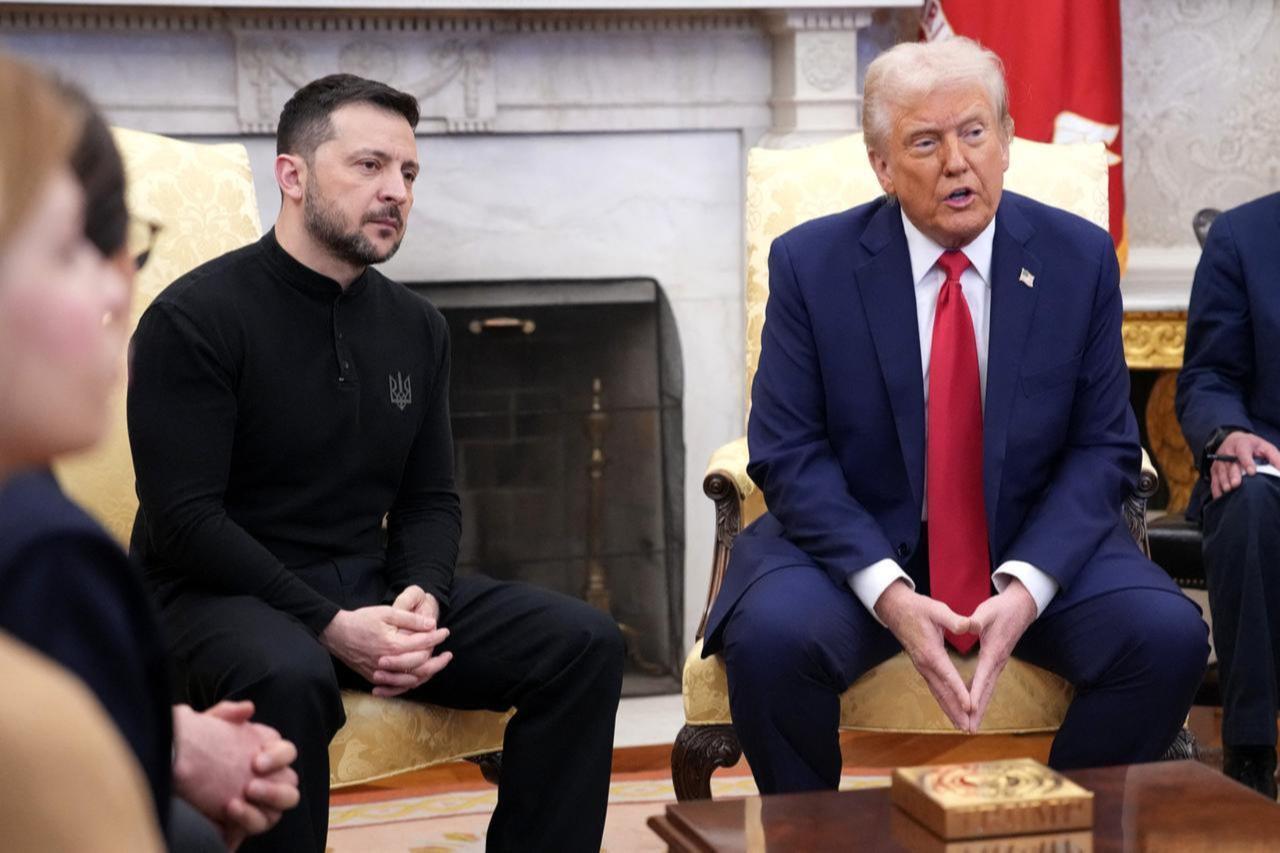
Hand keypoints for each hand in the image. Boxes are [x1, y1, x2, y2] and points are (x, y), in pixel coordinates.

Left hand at [172, 702, 299, 844]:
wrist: (175, 777)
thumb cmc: (196, 751)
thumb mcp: (206, 728)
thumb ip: (226, 713)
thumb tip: (248, 708)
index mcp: (265, 753)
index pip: (287, 752)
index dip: (278, 756)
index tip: (256, 761)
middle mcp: (270, 776)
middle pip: (291, 779)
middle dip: (275, 783)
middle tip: (250, 785)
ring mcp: (264, 800)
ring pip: (286, 801)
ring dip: (270, 799)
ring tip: (243, 797)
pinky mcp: (251, 819)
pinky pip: (263, 821)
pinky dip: (250, 817)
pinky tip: (230, 810)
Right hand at [372, 585, 451, 696]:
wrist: (336, 633)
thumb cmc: (361, 620)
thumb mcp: (387, 613)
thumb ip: (410, 619)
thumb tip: (432, 624)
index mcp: (393, 645)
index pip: (423, 644)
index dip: (436, 637)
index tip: (445, 632)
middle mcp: (388, 662)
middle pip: (421, 666)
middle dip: (437, 660)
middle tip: (448, 654)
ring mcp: (380, 673)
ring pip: (410, 680)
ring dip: (427, 674)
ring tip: (437, 666)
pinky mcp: (373, 677)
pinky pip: (395, 687)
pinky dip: (408, 684)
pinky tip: (417, 678)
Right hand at [875, 580, 972, 730]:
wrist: (895, 608)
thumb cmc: (917, 608)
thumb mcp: (938, 609)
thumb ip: (955, 620)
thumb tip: (972, 626)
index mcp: (931, 652)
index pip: (948, 676)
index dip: (960, 692)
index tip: (970, 707)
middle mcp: (925, 664)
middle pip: (942, 692)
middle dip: (955, 710)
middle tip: (968, 728)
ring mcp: (922, 667)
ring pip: (937, 693)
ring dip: (949, 710)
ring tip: (960, 726)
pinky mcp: (922, 666)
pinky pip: (934, 688)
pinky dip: (943, 701)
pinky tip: (949, 708)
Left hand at [965, 580, 1036, 733]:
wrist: (1022, 606)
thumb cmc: (1002, 609)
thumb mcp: (987, 611)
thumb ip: (976, 620)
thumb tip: (969, 625)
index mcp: (992, 652)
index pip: (982, 676)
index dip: (975, 693)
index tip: (969, 709)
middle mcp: (997, 662)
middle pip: (986, 691)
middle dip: (978, 711)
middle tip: (969, 729)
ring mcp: (999, 664)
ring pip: (988, 690)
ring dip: (980, 709)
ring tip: (970, 726)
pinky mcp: (997, 662)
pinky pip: (987, 684)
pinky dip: (980, 697)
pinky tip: (972, 705)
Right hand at [1210, 431, 1279, 498]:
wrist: (1232, 439)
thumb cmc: (1253, 446)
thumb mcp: (1265, 447)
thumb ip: (1275, 458)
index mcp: (1242, 445)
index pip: (1243, 453)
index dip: (1247, 462)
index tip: (1252, 472)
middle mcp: (1228, 453)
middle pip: (1230, 465)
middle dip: (1232, 475)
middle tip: (1236, 484)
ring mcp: (1220, 461)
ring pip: (1220, 472)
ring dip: (1223, 482)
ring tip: (1228, 490)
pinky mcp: (1214, 469)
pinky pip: (1214, 479)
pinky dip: (1216, 488)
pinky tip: (1220, 496)